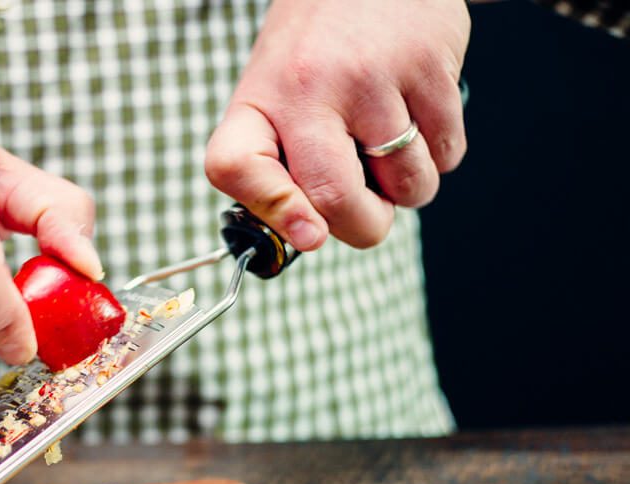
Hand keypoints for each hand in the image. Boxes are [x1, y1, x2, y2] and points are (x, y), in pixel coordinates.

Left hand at [205, 0, 470, 250]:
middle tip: (368, 213)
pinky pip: (445, 152)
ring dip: (409, 189)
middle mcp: (307, 87)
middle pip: (332, 198)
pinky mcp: (429, 67)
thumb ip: (281, 162)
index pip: (234, 165)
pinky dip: (438, 154)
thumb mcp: (276, 94)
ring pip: (406, 187)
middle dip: (362, 227)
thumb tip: (310, 236)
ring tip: (392, 146)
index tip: (308, 235)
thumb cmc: (317, 50)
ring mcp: (371, 77)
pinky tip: (418, 115)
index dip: (270, 209)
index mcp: (258, 100)